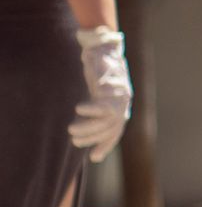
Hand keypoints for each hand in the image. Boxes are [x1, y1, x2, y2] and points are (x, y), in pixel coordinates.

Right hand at [70, 25, 132, 162]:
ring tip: (71, 129)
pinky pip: (105, 104)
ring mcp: (121, 94)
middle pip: (111, 129)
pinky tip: (79, 109)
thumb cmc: (98, 71)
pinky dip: (92, 110)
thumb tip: (83, 123)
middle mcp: (123, 102)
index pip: (115, 132)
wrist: (103, 48)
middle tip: (74, 139)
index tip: (95, 158)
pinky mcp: (114, 86)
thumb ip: (94, 107)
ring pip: (108, 121)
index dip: (106, 145)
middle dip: (92, 138)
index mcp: (121, 106)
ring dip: (89, 128)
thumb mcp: (96, 92)